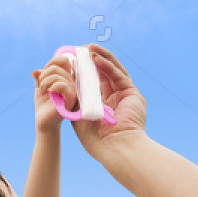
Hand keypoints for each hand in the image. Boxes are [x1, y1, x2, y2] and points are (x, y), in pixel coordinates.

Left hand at [32, 51, 79, 136]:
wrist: (43, 122)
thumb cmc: (43, 106)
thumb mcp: (40, 88)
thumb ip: (39, 78)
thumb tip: (35, 71)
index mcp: (67, 78)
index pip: (64, 60)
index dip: (51, 62)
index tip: (42, 73)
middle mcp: (72, 83)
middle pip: (58, 66)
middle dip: (44, 74)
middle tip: (41, 85)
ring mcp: (73, 91)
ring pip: (58, 75)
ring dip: (44, 81)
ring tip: (43, 90)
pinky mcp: (70, 99)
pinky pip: (62, 85)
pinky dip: (51, 86)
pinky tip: (48, 92)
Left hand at [69, 45, 146, 160]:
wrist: (115, 148)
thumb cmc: (95, 138)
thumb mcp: (78, 114)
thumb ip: (75, 98)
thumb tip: (65, 81)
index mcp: (101, 106)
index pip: (92, 83)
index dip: (83, 71)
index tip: (73, 60)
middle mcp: (114, 99)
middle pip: (103, 74)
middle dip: (93, 60)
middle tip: (82, 49)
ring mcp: (124, 95)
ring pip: (112, 71)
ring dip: (101, 58)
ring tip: (89, 48)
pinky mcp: (132, 93)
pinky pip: (119, 75)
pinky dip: (108, 65)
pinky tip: (97, 58)